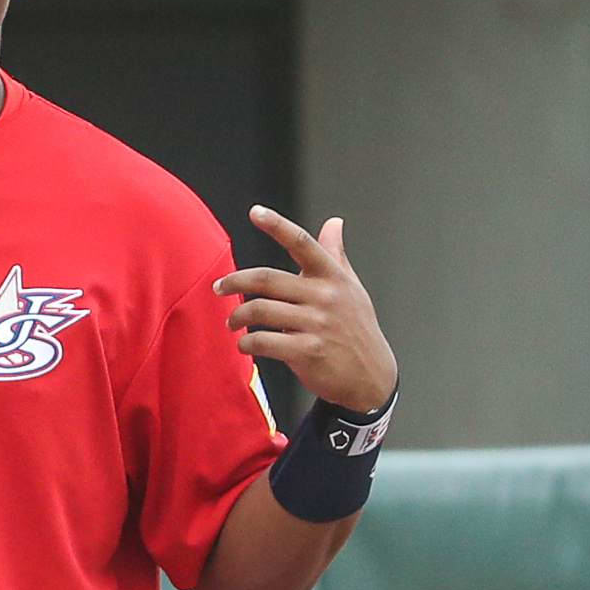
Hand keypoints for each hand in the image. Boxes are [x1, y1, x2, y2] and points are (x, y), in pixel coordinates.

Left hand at [224, 209, 395, 411]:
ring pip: (260, 311)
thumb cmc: (355, 328)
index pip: (302, 244)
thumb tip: (334, 223)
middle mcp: (326, 296)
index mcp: (333, 277)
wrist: (371, 377)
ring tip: (232, 322)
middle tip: (219, 287)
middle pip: (266, 279)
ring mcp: (317, 324)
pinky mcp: (309, 351)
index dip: (278, 226)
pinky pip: (263, 341)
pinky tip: (246, 345)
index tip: (255, 212)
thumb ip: (335, 256)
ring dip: (237, 317)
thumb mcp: (351, 289)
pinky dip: (247, 343)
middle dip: (235, 281)